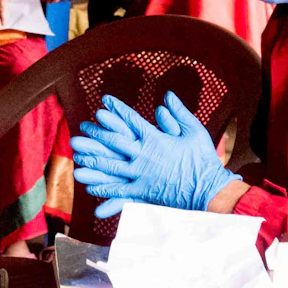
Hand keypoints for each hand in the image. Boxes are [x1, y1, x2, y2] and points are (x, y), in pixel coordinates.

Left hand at [70, 93, 239, 217]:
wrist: (208, 189)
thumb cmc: (203, 159)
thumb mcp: (194, 130)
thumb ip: (179, 112)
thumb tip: (168, 95)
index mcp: (155, 138)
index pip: (131, 120)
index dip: (116, 109)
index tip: (103, 102)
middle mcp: (144, 155)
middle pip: (114, 141)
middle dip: (97, 134)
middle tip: (82, 128)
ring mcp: (142, 174)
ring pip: (112, 166)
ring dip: (94, 160)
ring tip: (79, 156)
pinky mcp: (143, 191)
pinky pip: (120, 190)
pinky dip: (105, 188)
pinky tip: (92, 188)